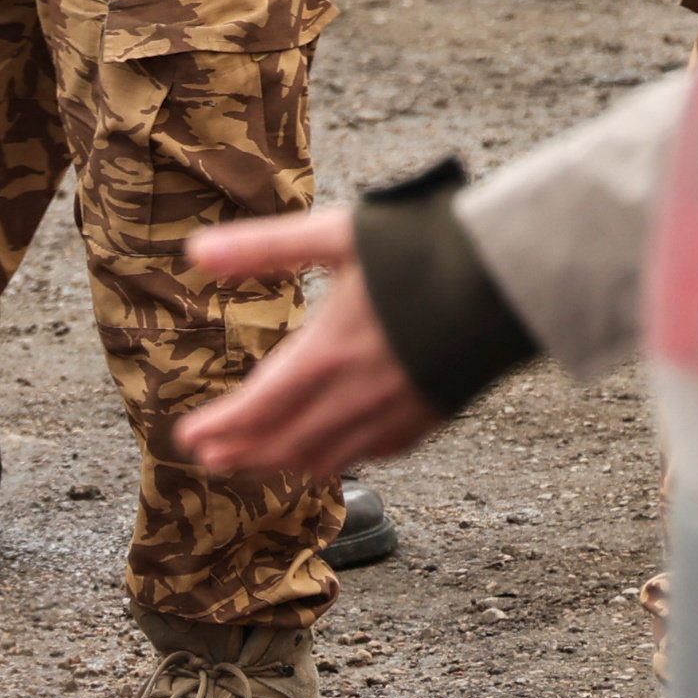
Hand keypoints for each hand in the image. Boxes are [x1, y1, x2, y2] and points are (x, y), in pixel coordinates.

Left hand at [177, 207, 449, 476]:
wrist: (508, 278)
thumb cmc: (421, 250)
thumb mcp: (334, 236)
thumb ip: (263, 247)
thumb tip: (195, 252)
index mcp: (329, 352)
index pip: (260, 406)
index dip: (222, 427)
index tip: (189, 437)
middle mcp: (358, 395)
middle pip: (287, 442)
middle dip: (244, 453)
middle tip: (209, 460)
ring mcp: (395, 412)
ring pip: (328, 456)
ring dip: (284, 462)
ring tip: (256, 461)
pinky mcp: (428, 416)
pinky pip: (371, 452)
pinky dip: (336, 458)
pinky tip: (328, 453)